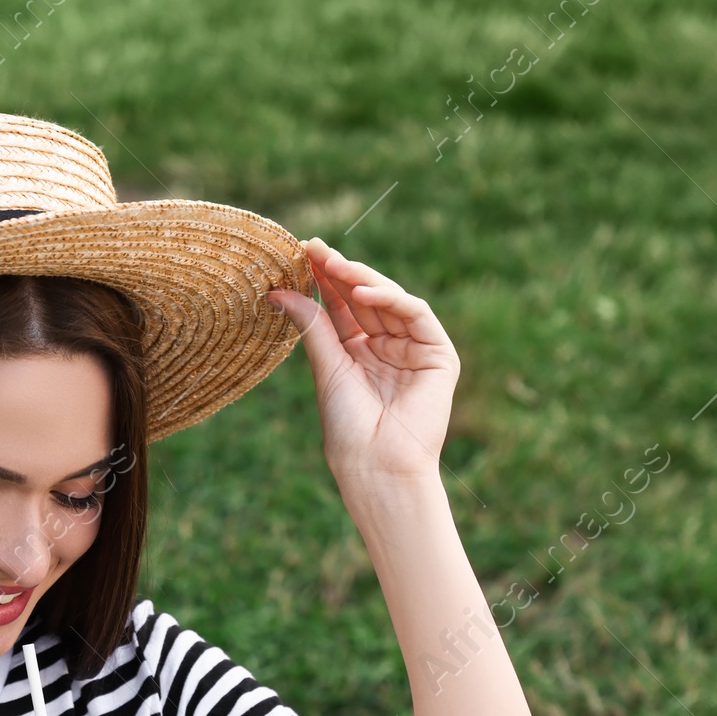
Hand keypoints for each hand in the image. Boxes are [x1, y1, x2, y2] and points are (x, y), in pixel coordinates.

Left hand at [270, 238, 457, 490]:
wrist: (378, 467)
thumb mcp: (327, 369)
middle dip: (339, 272)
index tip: (300, 253)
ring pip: (390, 299)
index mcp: (358, 354)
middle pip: (364, 298)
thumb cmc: (349, 430)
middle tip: (313, 248)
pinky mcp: (439, 354)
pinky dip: (391, 298)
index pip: (342, 307)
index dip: (323, 280)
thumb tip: (277, 291)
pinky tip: (362, 290)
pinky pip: (415, 313)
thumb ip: (310, 326)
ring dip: (361, 278)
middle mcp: (387, 348)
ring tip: (332, 263)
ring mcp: (414, 349)